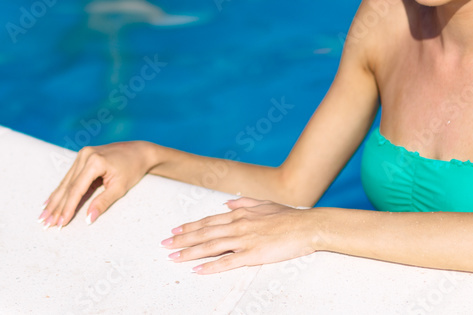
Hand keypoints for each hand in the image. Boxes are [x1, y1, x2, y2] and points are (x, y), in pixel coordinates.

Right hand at [40, 141, 153, 228]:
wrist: (139, 151)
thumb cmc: (132, 169)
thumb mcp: (120, 188)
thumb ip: (103, 203)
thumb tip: (88, 219)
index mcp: (94, 162)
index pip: (77, 189)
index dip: (67, 208)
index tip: (60, 223)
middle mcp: (85, 156)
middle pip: (68, 186)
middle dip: (56, 206)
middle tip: (45, 223)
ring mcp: (82, 155)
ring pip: (65, 182)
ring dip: (55, 200)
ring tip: (43, 216)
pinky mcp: (82, 157)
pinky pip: (69, 177)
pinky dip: (61, 191)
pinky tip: (50, 201)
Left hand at [162, 197, 320, 273]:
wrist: (308, 225)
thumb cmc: (289, 216)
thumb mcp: (264, 204)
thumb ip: (244, 202)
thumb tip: (227, 202)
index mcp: (240, 213)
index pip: (209, 221)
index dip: (190, 226)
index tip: (175, 230)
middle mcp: (238, 224)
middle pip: (204, 233)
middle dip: (182, 239)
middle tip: (165, 244)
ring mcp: (244, 239)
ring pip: (211, 246)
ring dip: (190, 252)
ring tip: (174, 257)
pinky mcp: (253, 254)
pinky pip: (228, 262)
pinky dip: (211, 266)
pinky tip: (198, 270)